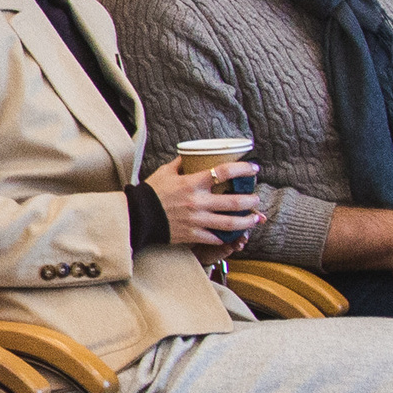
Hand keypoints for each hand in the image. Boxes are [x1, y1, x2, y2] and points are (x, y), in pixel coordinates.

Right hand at [145, 157, 263, 248]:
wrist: (136, 217)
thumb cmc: (150, 193)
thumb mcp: (165, 172)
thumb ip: (182, 163)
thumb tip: (192, 154)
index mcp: (193, 183)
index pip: (224, 172)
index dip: (243, 169)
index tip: (254, 168)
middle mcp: (198, 202)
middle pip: (234, 201)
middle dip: (251, 200)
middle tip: (256, 198)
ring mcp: (196, 221)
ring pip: (229, 223)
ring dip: (247, 221)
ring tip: (255, 219)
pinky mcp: (192, 235)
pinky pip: (215, 238)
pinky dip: (226, 237)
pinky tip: (234, 234)